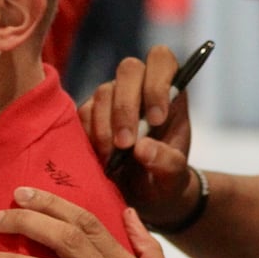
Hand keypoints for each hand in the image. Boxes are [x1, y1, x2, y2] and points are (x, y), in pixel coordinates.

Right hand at [80, 46, 195, 227]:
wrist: (144, 197)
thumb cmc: (166, 180)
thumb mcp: (175, 178)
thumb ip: (168, 162)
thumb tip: (142, 148)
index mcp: (171, 92)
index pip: (162, 60)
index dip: (157, 83)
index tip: (156, 120)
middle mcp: (141, 86)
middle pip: (129, 69)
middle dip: (126, 107)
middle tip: (127, 144)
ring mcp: (114, 97)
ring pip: (104, 92)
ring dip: (106, 126)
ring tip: (113, 158)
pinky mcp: (91, 113)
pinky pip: (83, 112)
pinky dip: (89, 135)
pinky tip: (100, 156)